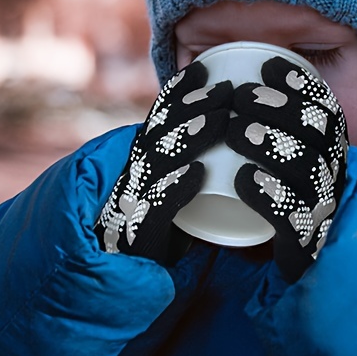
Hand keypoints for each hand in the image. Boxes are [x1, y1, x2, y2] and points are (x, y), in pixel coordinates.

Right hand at [94, 62, 231, 262]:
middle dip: (189, 108)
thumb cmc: (164, 233)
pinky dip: (173, 191)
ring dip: (186, 139)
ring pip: (152, 168)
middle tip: (225, 89)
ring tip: (218, 119)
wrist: (135, 286)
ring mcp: (130, 213)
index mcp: (139, 169)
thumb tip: (226, 124)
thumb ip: (184, 162)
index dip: (178, 94)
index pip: (155, 124)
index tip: (205, 69)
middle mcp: (130, 185)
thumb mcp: (170, 191)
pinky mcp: (139, 245)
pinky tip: (197, 174)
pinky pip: (152, 215)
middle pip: (154, 138)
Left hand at [227, 56, 347, 281]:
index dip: (302, 86)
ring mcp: (320, 211)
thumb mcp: (275, 150)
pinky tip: (243, 178)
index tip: (267, 67)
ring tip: (236, 132)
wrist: (279, 255)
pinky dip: (269, 195)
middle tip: (240, 98)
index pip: (327, 112)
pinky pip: (294, 219)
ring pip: (309, 172)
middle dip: (281, 109)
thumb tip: (242, 65)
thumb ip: (265, 114)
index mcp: (328, 153)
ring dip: (272, 145)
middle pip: (320, 136)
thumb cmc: (269, 193)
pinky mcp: (303, 245)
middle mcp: (332, 179)